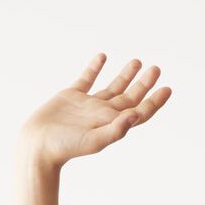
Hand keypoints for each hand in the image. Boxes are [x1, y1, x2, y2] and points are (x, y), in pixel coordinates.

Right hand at [18, 55, 171, 170]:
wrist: (37, 144)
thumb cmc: (66, 147)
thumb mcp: (95, 141)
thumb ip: (117, 129)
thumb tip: (136, 115)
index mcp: (113, 124)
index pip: (140, 112)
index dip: (155, 102)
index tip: (167, 88)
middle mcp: (104, 114)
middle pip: (130, 96)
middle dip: (144, 83)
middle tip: (156, 69)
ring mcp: (88, 104)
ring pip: (112, 86)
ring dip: (125, 74)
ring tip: (137, 61)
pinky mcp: (71, 96)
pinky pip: (87, 79)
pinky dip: (95, 68)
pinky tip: (103, 57)